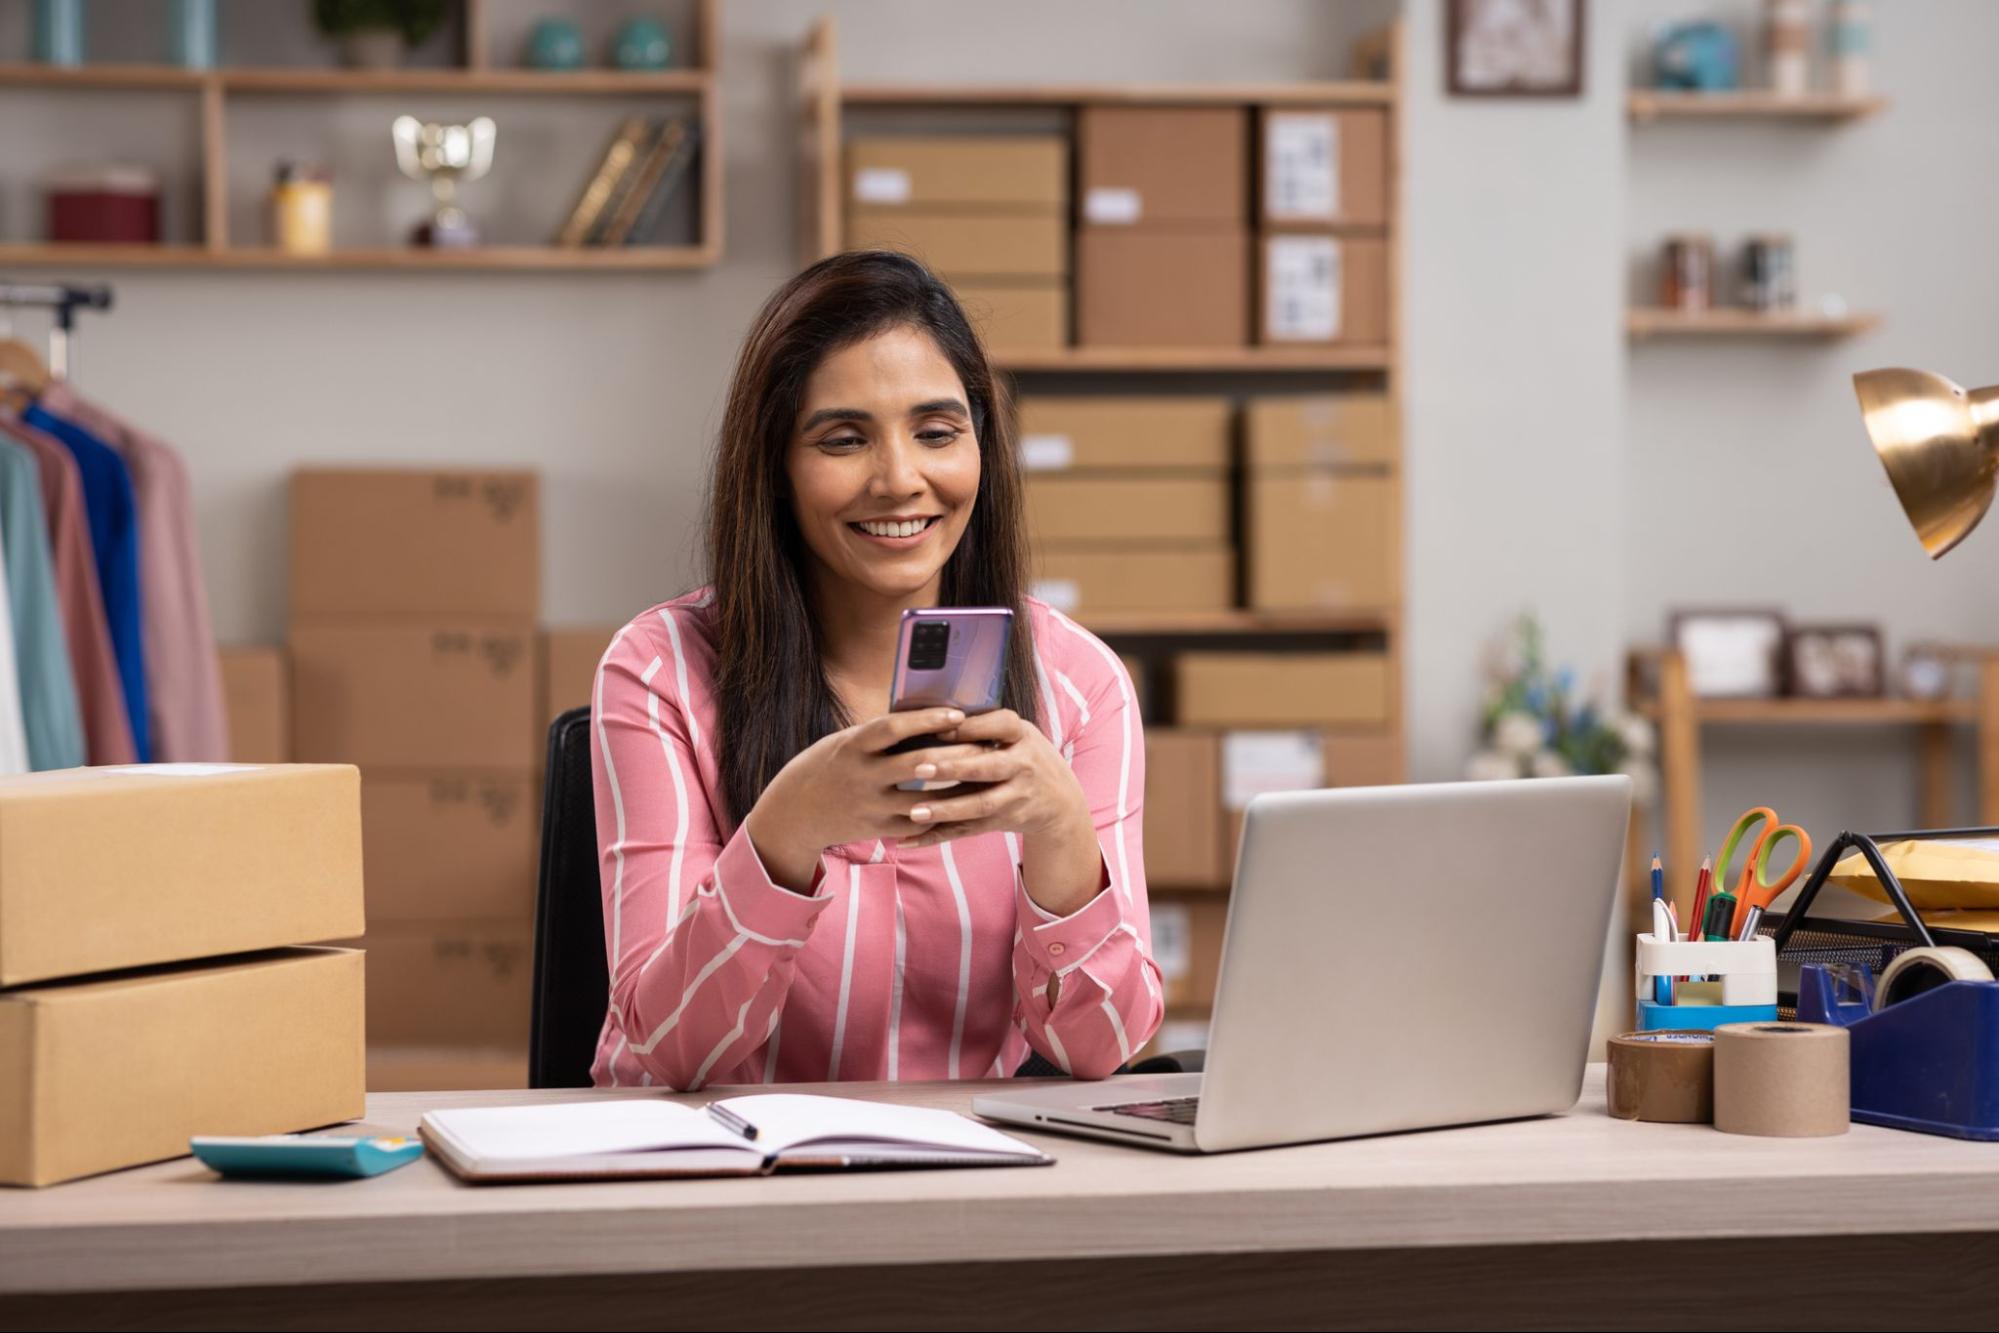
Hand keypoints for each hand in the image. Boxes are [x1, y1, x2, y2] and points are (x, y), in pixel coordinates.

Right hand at [744, 707, 982, 890]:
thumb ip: (880, 735)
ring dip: (956, 789)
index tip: (957, 714)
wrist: (795, 812)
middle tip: (985, 746)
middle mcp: (862, 776)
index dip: (928, 720)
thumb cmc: (827, 765)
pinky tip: (960, 804)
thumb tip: (925, 715)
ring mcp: (869, 805)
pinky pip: (916, 823)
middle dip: (955, 756)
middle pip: (917, 764)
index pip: (894, 728)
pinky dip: (939, 814)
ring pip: (924, 799)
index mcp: (853, 746)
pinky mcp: (876, 828)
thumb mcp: (846, 742)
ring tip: (982, 776)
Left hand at [897, 709, 1091, 849]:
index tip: (937, 727)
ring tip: (914, 812)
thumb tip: (934, 716)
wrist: (1061, 802)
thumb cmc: (1026, 758)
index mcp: (1023, 737)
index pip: (1000, 725)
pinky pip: (969, 829)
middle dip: (954, 768)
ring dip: (946, 809)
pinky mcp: (1006, 821)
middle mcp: (1023, 766)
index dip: (969, 727)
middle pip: (987, 768)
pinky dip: (939, 835)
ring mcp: (1017, 797)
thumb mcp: (1018, 736)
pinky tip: (912, 839)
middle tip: (919, 767)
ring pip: (979, 805)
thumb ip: (986, 727)